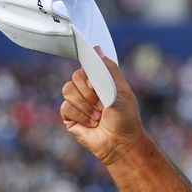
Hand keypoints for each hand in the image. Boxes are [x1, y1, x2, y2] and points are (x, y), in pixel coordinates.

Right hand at [60, 47, 144, 164]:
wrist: (121, 142)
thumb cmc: (125, 118)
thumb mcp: (122, 90)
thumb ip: (110, 69)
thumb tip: (97, 49)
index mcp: (99, 82)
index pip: (86, 67)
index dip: (90, 75)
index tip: (98, 86)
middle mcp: (86, 90)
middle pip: (75, 77)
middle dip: (90, 93)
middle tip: (102, 105)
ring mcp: (77, 103)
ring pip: (68, 90)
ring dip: (86, 105)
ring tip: (98, 116)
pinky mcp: (69, 117)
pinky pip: (65, 107)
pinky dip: (81, 115)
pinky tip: (91, 123)